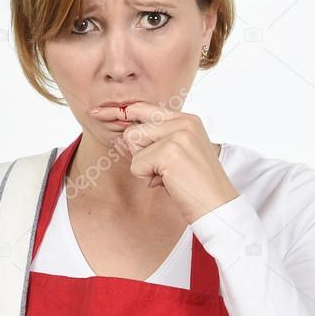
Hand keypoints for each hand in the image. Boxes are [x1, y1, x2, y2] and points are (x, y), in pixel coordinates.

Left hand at [88, 101, 238, 222]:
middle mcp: (183, 121)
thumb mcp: (177, 156)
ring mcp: (178, 135)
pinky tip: (168, 183)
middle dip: (139, 154)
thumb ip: (154, 142)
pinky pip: (136, 164)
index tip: (96, 113)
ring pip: (133, 144)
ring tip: (167, 176)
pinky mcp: (170, 152)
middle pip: (134, 129)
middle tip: (162, 171)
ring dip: (143, 166)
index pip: (145, 108)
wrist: (218, 206)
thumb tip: (121, 137)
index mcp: (187, 119)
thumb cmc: (196, 186)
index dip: (120, 111)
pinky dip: (147, 178)